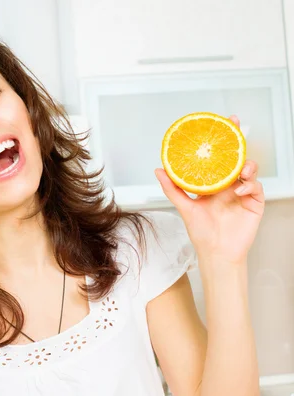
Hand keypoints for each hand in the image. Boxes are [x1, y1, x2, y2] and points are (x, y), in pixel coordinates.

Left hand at [155, 115, 264, 264]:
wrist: (216, 253)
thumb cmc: (201, 233)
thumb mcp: (184, 207)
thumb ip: (172, 188)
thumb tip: (158, 170)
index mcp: (213, 184)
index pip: (217, 159)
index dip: (219, 141)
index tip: (218, 124)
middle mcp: (228, 186)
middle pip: (235, 158)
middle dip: (237, 141)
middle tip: (235, 126)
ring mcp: (242, 193)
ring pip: (249, 170)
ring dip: (246, 165)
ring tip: (239, 169)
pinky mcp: (253, 203)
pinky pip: (255, 188)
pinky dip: (248, 186)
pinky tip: (238, 191)